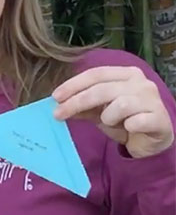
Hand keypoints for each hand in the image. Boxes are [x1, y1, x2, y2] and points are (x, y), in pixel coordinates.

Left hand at [52, 66, 173, 158]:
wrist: (151, 141)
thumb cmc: (124, 121)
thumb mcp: (99, 113)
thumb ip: (82, 107)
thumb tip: (58, 105)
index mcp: (126, 74)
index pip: (95, 74)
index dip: (73, 84)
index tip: (55, 97)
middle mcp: (140, 82)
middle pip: (101, 89)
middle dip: (77, 102)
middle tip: (58, 114)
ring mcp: (152, 99)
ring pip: (119, 105)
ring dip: (107, 117)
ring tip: (110, 122)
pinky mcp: (159, 118)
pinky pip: (136, 122)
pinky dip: (127, 126)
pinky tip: (129, 128)